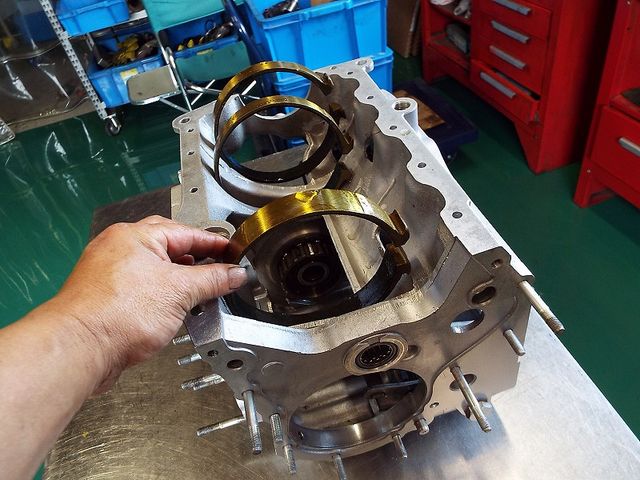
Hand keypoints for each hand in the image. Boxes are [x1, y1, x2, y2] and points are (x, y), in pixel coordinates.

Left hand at [49, 215, 246, 391]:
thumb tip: (233, 273)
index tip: (233, 254)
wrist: (80, 349)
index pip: (188, 233)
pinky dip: (160, 296)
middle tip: (219, 271)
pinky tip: (171, 310)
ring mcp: (110, 273)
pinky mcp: (106, 298)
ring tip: (197, 294)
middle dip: (196, 262)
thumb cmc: (115, 314)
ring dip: (178, 282)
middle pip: (170, 249)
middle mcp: (119, 249)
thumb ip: (213, 280)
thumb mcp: (180, 292)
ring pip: (155, 271)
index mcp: (135, 235)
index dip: (215, 245)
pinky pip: (142, 289)